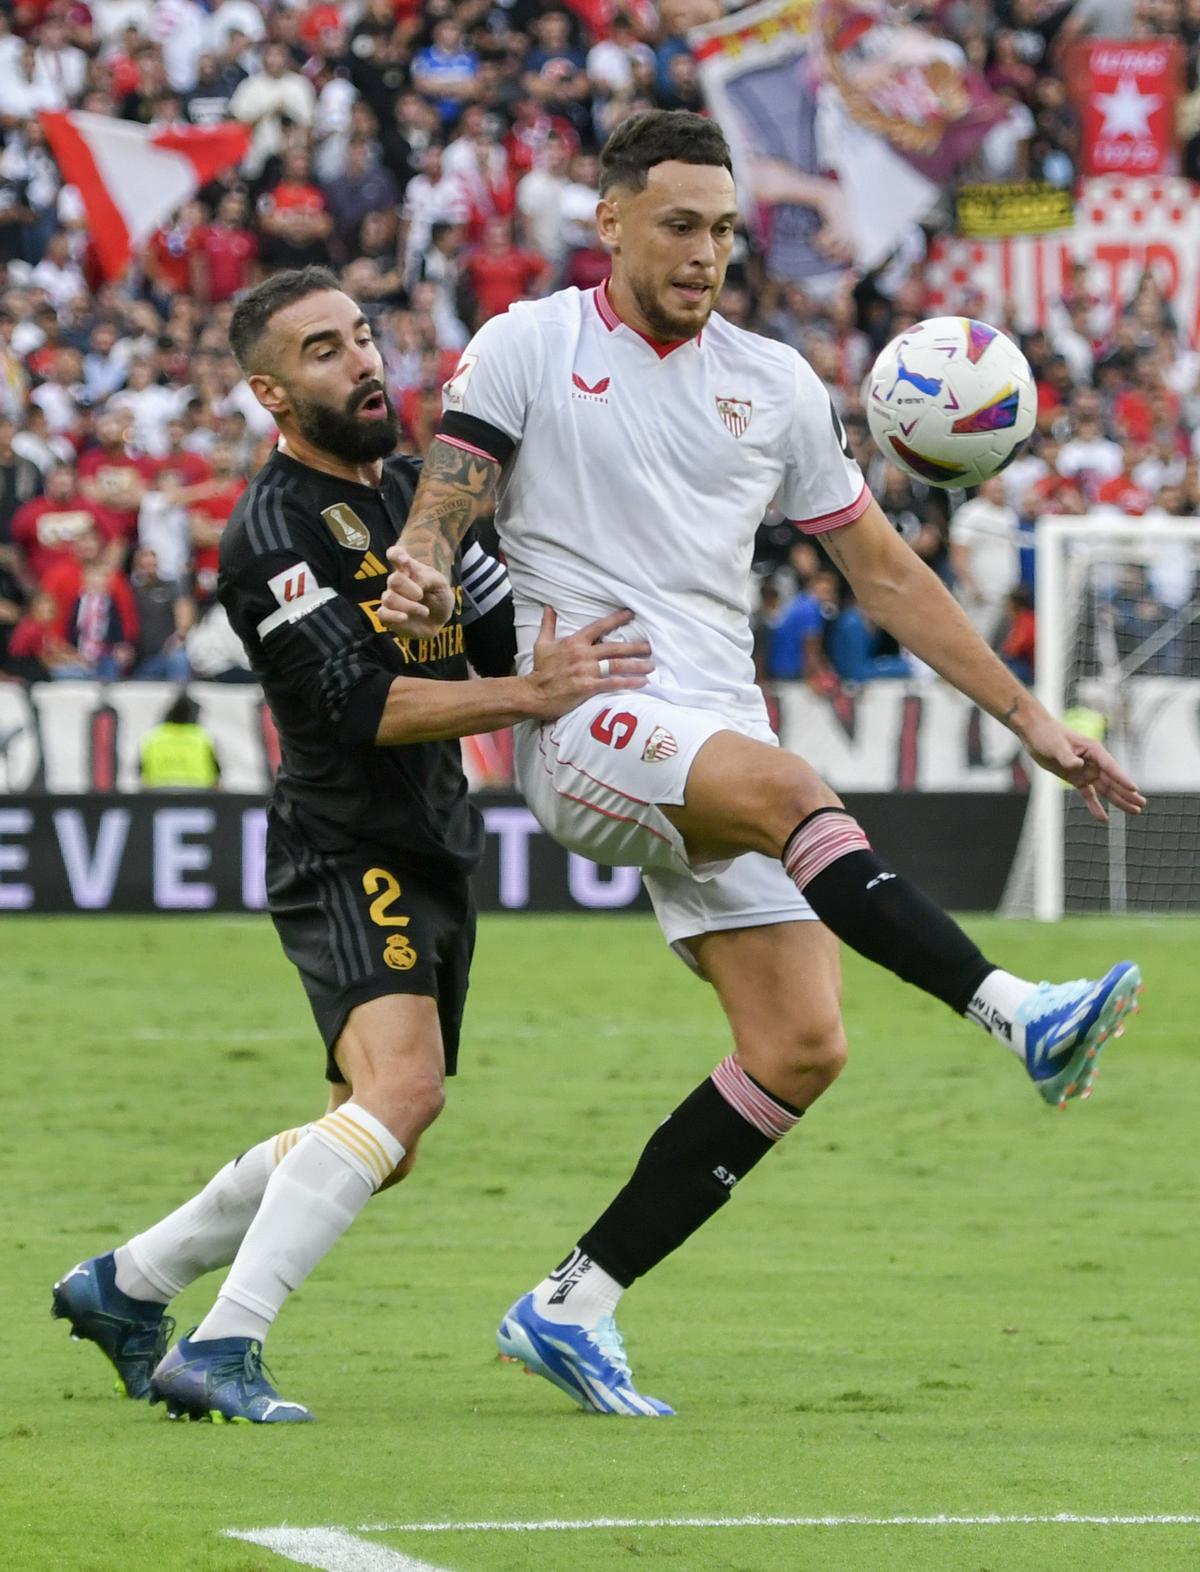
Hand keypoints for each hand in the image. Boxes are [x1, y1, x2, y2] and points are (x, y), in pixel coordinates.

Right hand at [379, 544, 455, 635]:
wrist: (439, 619)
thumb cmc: (439, 597)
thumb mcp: (440, 583)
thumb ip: (425, 577)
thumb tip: (413, 583)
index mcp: (408, 568)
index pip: (395, 554)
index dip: (396, 555)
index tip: (404, 560)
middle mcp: (396, 582)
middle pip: (394, 580)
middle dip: (411, 590)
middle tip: (422, 596)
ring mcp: (390, 598)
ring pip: (389, 599)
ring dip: (410, 606)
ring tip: (424, 611)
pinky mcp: (388, 616)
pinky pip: (382, 614)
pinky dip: (393, 616)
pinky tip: (404, 617)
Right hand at [522, 607, 652, 721]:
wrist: (533, 694)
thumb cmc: (540, 670)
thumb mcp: (542, 644)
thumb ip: (548, 625)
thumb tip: (549, 607)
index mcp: (574, 642)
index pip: (599, 627)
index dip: (616, 619)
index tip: (631, 614)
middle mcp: (583, 654)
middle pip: (614, 648)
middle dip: (634, 646)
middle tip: (650, 646)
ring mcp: (586, 671)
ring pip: (617, 665)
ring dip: (636, 664)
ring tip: (651, 665)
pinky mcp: (588, 687)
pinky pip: (612, 683)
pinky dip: (629, 682)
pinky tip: (642, 682)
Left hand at [1019, 713, 1146, 822]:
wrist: (1035, 733)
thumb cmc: (1047, 735)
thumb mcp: (1056, 746)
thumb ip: (1067, 757)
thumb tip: (1078, 766)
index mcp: (1093, 750)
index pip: (1111, 767)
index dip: (1122, 778)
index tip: (1134, 789)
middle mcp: (1093, 761)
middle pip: (1113, 780)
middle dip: (1127, 793)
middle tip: (1142, 804)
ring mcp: (1086, 770)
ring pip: (1106, 789)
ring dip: (1119, 800)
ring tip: (1135, 811)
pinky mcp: (1076, 778)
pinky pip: (1089, 794)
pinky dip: (1095, 806)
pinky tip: (1104, 818)